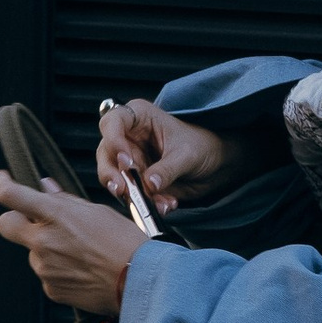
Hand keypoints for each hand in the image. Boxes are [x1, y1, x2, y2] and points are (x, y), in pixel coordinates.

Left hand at [0, 173, 145, 315]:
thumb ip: (64, 201)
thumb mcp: (97, 212)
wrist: (141, 281)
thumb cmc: (125, 243)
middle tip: (36, 221)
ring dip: (47, 249)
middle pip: (6, 225)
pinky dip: (59, 270)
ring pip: (32, 252)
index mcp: (56, 215)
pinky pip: (47, 274)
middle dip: (15, 220)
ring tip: (81, 253)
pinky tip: (83, 270)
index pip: (10, 195)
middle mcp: (44, 242)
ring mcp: (45, 268)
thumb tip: (44, 188)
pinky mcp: (51, 289)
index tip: (1, 180)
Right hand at [96, 98, 245, 214]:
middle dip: (112, 175)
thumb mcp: (187, 154)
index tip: (127, 161)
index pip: (112, 122)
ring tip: (158, 202)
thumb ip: (167, 169)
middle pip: (105, 154)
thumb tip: (148, 184)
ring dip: (133, 195)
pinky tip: (167, 205)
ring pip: (115, 179)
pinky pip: (132, 195)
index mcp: (139, 117)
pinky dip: (147, 204)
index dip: (113, 141)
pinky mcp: (136, 182)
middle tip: (123, 189)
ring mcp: (130, 161)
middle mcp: (128, 138)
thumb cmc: (201, 146)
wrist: (215, 165)